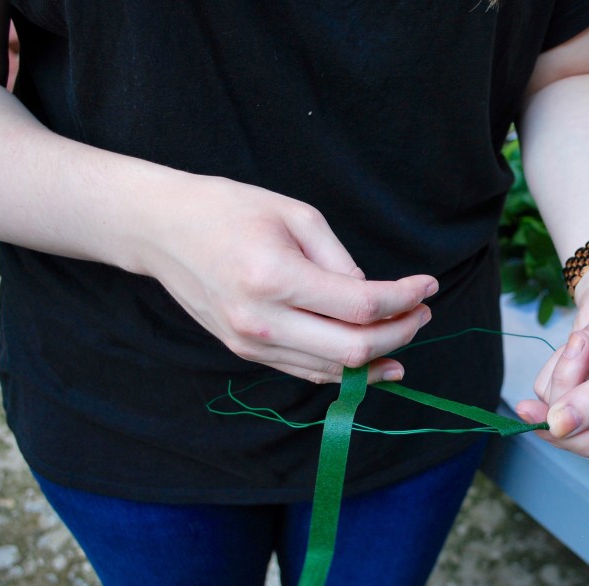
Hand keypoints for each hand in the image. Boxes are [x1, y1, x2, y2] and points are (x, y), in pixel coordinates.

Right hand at [134, 174, 435, 383]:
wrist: (161, 230)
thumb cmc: (228, 209)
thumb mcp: (295, 215)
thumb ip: (340, 261)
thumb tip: (373, 298)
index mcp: (275, 277)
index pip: (360, 306)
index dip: (404, 300)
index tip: (428, 287)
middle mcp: (262, 320)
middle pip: (352, 349)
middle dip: (399, 334)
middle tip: (422, 312)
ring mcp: (252, 343)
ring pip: (332, 370)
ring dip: (379, 358)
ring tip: (407, 333)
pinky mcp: (246, 352)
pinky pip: (307, 372)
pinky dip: (345, 370)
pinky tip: (375, 363)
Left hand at [515, 244, 588, 463]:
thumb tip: (558, 427)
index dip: (569, 432)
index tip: (546, 415)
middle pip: (567, 429)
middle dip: (572, 378)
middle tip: (586, 340)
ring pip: (552, 405)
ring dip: (571, 359)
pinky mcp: (570, 395)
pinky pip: (544, 387)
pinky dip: (563, 356)